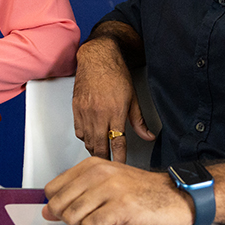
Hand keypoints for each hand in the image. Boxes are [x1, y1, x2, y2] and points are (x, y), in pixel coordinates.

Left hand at [41, 157, 193, 224]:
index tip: (76, 213)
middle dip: (72, 221)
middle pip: (59, 205)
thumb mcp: (106, 188)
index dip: (59, 207)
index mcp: (91, 165)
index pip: (52, 189)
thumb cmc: (144, 193)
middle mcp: (98, 172)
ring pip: (74, 217)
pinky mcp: (121, 205)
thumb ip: (77, 197)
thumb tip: (49, 211)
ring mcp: (109, 187)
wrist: (178, 196)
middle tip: (94, 221)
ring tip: (110, 223)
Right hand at [72, 38, 151, 162]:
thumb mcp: (133, 97)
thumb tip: (148, 135)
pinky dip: (84, 137)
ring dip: (94, 149)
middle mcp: (99, 114)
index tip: (120, 166)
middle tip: (109, 165)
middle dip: (104, 158)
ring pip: (87, 141)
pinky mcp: (76, 109)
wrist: (97, 58)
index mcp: (115, 112)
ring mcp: (85, 112)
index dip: (119, 158)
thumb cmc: (115, 74)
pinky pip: (78, 131)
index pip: (117, 143)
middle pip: (99, 146)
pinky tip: (90, 137)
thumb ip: (139, 120)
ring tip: (101, 152)